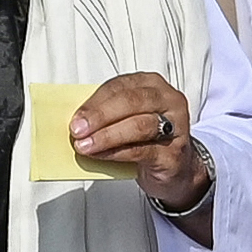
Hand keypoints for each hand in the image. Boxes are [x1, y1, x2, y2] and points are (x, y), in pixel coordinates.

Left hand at [66, 72, 212, 214]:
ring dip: (107, 136)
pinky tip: (101, 155)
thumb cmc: (148, 138)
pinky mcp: (173, 153)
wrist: (175, 167)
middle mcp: (168, 100)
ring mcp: (175, 126)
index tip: (75, 117)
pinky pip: (142, 150)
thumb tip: (77, 121)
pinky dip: (117, 152)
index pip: (120, 86)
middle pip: (132, 102)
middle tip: (78, 130)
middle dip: (100, 116)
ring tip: (85, 145)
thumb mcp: (127, 119)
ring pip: (138, 126)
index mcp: (152, 84)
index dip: (95, 101)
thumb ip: (107, 115)